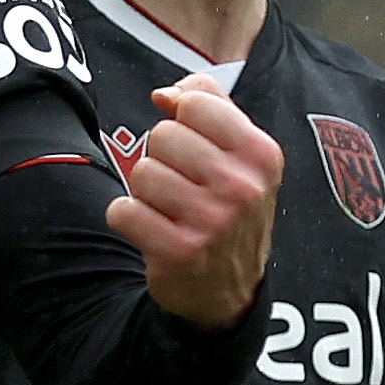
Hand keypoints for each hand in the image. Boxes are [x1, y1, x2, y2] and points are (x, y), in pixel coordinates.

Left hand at [109, 79, 281, 328]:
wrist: (231, 290)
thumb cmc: (230, 208)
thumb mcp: (241, 155)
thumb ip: (211, 107)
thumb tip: (165, 94)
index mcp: (262, 155)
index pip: (195, 103)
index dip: (182, 120)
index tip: (193, 146)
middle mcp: (242, 187)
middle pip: (163, 135)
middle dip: (163, 158)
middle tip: (182, 186)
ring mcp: (211, 222)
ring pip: (142, 172)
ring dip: (146, 191)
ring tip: (170, 210)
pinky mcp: (178, 252)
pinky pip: (123, 210)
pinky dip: (129, 218)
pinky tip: (154, 230)